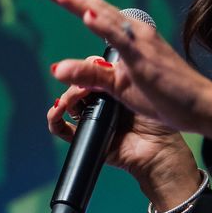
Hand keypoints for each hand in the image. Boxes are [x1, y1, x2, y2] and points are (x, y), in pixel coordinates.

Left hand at [39, 0, 211, 143]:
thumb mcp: (118, 87)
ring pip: (106, 18)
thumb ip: (89, 76)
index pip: (95, 13)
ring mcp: (141, 42)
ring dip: (81, 4)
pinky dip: (103, 26)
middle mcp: (135, 32)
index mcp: (129, 36)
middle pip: (96, 8)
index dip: (72, 0)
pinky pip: (122, 39)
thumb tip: (57, 69)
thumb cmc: (166, 96)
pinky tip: (87, 16)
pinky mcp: (145, 58)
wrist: (202, 107)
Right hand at [46, 64, 201, 197]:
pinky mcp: (85, 136)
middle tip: (83, 86)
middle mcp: (100, 103)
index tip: (90, 68)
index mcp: (113, 89)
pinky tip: (57, 112)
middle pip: (77, 88)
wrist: (157, 150)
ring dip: (64, 100)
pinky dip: (54, 120)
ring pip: (67, 105)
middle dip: (75, 84)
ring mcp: (91, 120)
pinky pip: (62, 129)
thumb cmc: (156, 120)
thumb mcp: (135, 90)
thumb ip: (114, 75)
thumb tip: (92, 62)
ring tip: (70, 100)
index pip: (91, 73)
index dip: (86, 69)